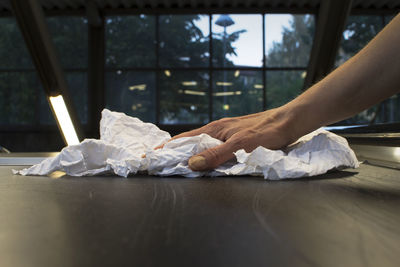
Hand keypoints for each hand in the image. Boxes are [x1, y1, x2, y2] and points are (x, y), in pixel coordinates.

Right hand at [157, 108, 298, 170]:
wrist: (288, 122)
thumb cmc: (267, 132)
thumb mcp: (241, 145)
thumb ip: (217, 154)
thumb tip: (192, 164)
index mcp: (214, 129)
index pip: (184, 139)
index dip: (168, 148)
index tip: (152, 156)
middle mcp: (217, 130)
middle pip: (190, 142)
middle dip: (175, 152)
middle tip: (161, 163)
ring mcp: (226, 134)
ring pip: (201, 145)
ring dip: (189, 154)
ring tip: (177, 164)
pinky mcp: (235, 138)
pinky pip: (213, 147)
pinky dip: (204, 155)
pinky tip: (204, 161)